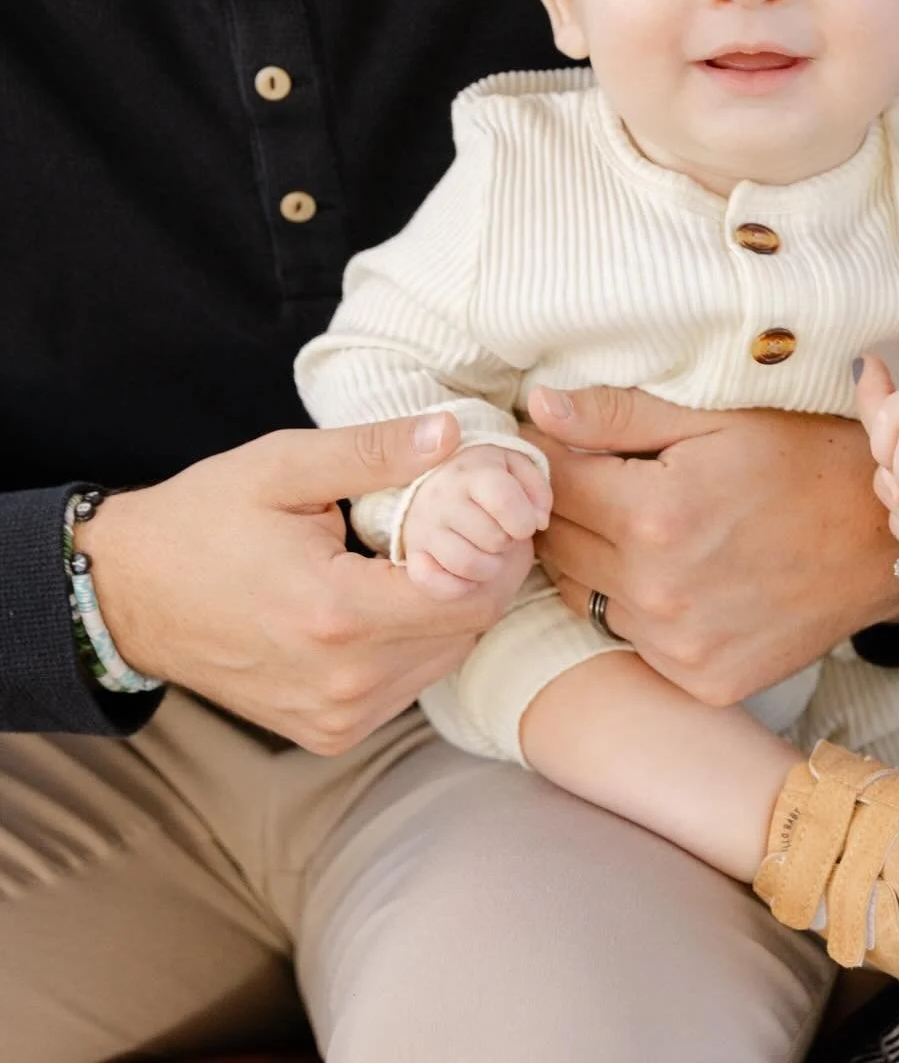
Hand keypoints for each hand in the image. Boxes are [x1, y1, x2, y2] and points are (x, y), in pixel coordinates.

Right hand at [84, 414, 530, 753]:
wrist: (131, 596)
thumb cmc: (204, 520)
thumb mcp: (285, 465)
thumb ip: (375, 451)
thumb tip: (453, 434)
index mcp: (335, 615)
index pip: (470, 594)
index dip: (498, 547)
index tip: (491, 506)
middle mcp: (342, 681)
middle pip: (467, 629)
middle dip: (482, 571)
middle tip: (467, 521)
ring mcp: (335, 717)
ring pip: (446, 658)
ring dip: (452, 605)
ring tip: (427, 552)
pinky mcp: (329, 733)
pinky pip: (410, 683)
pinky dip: (419, 638)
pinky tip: (393, 594)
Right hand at [403, 445, 550, 600]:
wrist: (439, 479)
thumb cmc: (488, 477)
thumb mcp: (517, 468)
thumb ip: (538, 489)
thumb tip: (538, 521)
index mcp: (472, 471)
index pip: (503, 499)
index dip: (524, 520)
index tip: (526, 523)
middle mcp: (442, 497)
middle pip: (493, 538)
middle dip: (508, 541)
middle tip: (502, 531)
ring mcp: (424, 527)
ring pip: (467, 565)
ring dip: (490, 567)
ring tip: (489, 552)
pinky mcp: (413, 553)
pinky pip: (432, 583)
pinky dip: (457, 586)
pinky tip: (468, 573)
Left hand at [523, 387, 898, 706]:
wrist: (881, 535)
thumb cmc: (801, 457)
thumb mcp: (713, 417)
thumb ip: (616, 414)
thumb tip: (537, 406)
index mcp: (653, 514)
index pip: (551, 481)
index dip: (548, 453)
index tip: (559, 439)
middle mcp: (658, 590)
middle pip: (556, 541)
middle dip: (568, 504)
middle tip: (601, 476)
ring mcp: (680, 646)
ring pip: (583, 593)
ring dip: (595, 556)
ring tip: (639, 522)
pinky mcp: (703, 681)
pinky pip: (630, 639)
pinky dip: (635, 605)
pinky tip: (673, 571)